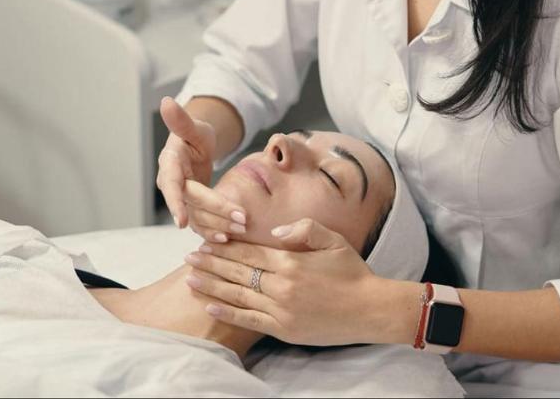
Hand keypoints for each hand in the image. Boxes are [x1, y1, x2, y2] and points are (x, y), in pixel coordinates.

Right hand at [156, 97, 245, 239]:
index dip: (175, 203)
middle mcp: (172, 184)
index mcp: (170, 163)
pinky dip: (213, 232)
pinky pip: (200, 224)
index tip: (181, 222)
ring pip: (197, 218)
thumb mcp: (192, 126)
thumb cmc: (194, 134)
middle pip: (192, 202)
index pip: (171, 184)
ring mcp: (181, 198)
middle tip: (241, 218)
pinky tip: (228, 238)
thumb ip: (181, 119)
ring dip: (218, 225)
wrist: (196, 147)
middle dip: (216, 212)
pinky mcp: (191, 208)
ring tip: (241, 229)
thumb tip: (166, 101)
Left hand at [183, 218, 382, 345]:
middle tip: (188, 257)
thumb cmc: (353, 272)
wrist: (371, 309)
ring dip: (211, 286)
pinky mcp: (284, 330)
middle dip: (210, 264)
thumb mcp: (332, 240)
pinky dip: (228, 313)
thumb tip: (274, 232)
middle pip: (237, 272)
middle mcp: (281, 286)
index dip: (224, 247)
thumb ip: (303, 229)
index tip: (206, 241)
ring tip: (190, 279)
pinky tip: (211, 306)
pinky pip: (249, 320)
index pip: (248, 252)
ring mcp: (281, 310)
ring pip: (237, 296)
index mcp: (290, 262)